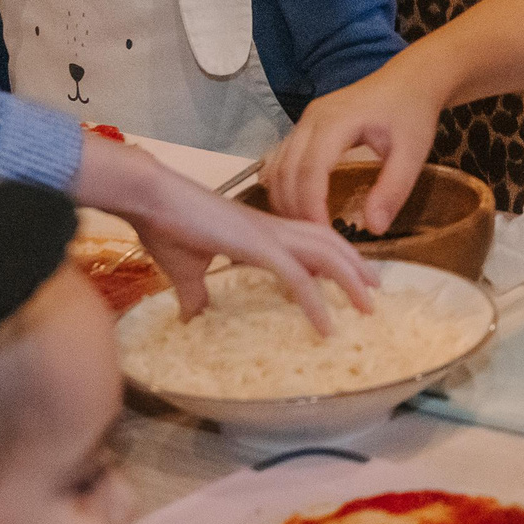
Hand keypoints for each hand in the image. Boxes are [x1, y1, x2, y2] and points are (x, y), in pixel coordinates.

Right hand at [73, 135, 375, 334]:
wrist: (149, 197)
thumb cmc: (165, 226)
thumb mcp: (184, 271)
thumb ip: (195, 293)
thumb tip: (191, 317)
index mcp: (262, 231)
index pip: (309, 240)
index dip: (332, 257)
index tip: (348, 278)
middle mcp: (273, 229)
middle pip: (328, 243)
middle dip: (356, 265)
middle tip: (375, 290)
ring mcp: (267, 235)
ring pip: (324, 255)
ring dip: (349, 280)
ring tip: (367, 306)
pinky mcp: (256, 245)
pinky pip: (296, 276)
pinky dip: (316, 302)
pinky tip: (327, 325)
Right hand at [267, 69, 451, 235]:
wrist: (410, 80)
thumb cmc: (412, 113)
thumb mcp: (413, 152)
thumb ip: (393, 189)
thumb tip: (374, 228)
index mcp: (337, 121)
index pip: (310, 170)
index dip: (311, 207)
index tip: (324, 237)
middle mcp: (312, 119)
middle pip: (286, 171)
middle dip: (295, 209)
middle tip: (312, 244)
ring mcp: (304, 121)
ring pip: (277, 166)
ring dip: (285, 200)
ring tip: (306, 232)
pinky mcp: (305, 127)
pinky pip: (282, 160)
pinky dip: (284, 187)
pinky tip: (300, 210)